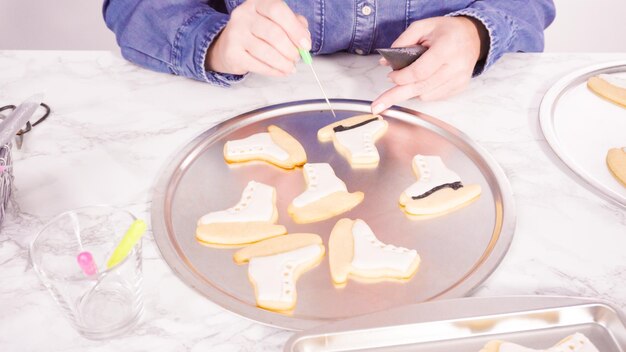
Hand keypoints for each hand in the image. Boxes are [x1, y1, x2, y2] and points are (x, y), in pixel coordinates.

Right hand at [205, 0, 310, 75]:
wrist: (229, 45)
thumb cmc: (258, 32)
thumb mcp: (277, 22)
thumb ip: (294, 25)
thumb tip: (304, 39)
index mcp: (257, 3)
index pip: (277, 10)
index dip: (295, 28)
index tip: (306, 45)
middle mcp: (244, 15)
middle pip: (273, 33)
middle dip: (290, 50)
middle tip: (297, 58)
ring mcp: (235, 33)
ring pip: (265, 51)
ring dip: (283, 63)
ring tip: (290, 67)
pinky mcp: (232, 53)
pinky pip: (257, 65)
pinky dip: (273, 70)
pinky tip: (281, 71)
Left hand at [371, 16, 487, 113]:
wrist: (473, 37)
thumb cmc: (447, 31)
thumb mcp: (423, 26)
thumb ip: (403, 41)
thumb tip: (385, 61)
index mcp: (447, 48)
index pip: (419, 71)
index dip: (401, 77)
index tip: (390, 76)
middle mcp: (455, 66)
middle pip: (420, 88)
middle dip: (395, 97)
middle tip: (377, 106)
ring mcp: (459, 79)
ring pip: (425, 95)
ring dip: (410, 90)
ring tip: (406, 80)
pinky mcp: (459, 87)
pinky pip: (433, 97)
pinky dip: (422, 91)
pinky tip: (423, 80)